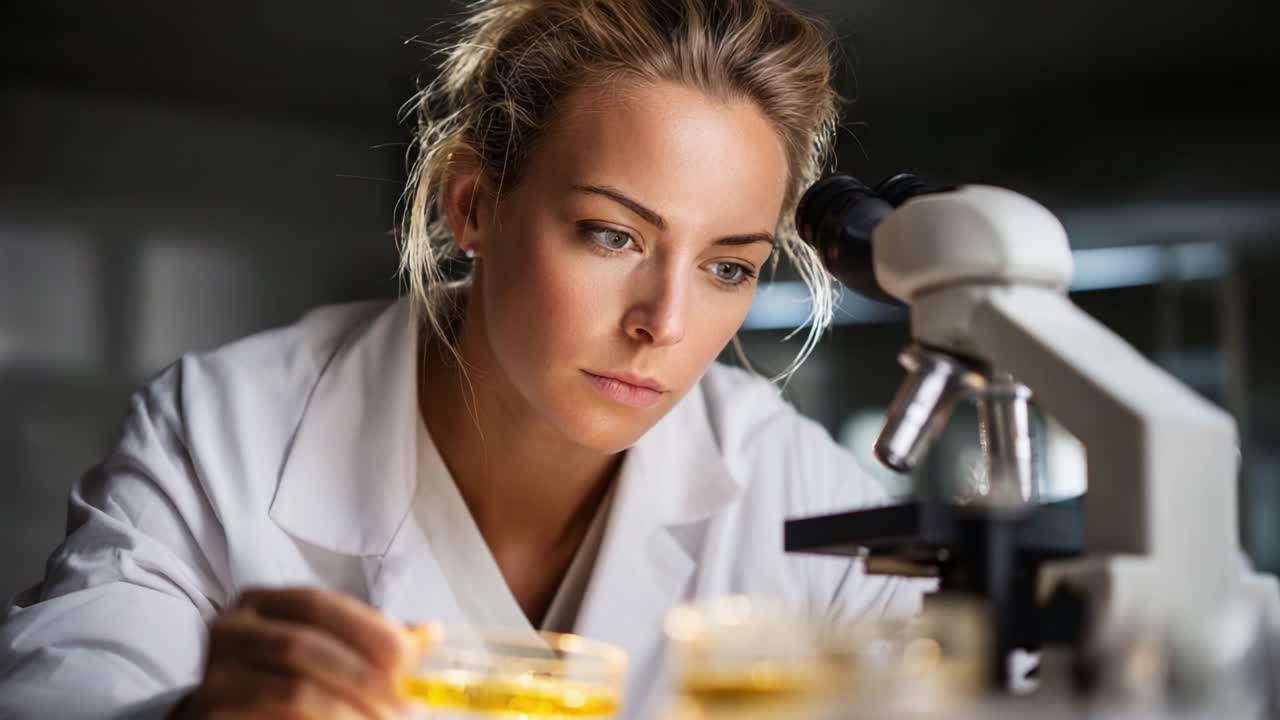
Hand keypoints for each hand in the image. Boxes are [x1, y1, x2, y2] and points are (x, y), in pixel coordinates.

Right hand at [171, 587, 417, 719]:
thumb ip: (371, 643)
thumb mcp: (325, 653)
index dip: (367, 627)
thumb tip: (432, 633)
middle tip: (406, 707)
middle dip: (364, 677)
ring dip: (350, 711)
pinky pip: (274, 719)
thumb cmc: (281, 683)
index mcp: (260, 604)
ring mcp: (214, 678)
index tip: (411, 657)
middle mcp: (229, 632)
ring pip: (293, 690)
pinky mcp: (211, 716)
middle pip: (304, 647)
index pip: (317, 603)